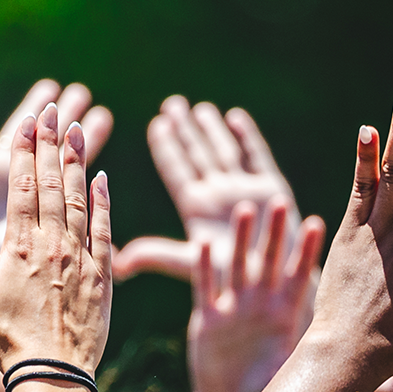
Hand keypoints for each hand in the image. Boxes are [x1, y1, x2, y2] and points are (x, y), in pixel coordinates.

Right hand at [0, 103, 112, 373]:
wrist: (54, 378)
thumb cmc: (6, 343)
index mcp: (19, 248)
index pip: (23, 187)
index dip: (25, 151)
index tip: (29, 121)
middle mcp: (54, 245)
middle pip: (52, 184)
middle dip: (51, 144)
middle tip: (53, 109)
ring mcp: (82, 258)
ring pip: (80, 200)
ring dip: (78, 163)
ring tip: (76, 128)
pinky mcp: (103, 275)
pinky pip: (104, 229)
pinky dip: (103, 202)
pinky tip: (102, 178)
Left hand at [115, 97, 299, 281]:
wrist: (276, 287)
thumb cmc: (232, 281)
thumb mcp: (189, 264)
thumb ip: (156, 255)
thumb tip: (117, 262)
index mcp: (196, 209)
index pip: (177, 171)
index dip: (167, 147)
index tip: (156, 124)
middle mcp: (218, 196)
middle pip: (197, 156)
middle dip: (185, 130)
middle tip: (172, 104)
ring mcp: (244, 190)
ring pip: (223, 151)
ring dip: (212, 130)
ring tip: (200, 109)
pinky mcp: (272, 189)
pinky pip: (256, 156)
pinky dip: (247, 136)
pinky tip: (235, 117)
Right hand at [189, 198, 325, 391]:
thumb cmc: (268, 390)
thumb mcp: (291, 375)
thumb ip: (310, 365)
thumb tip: (349, 372)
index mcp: (286, 313)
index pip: (298, 275)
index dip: (305, 251)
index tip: (316, 223)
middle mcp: (261, 304)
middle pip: (268, 261)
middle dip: (274, 233)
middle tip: (280, 202)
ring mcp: (234, 307)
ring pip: (236, 266)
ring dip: (239, 240)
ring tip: (245, 211)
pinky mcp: (208, 319)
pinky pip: (205, 288)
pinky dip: (203, 268)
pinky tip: (203, 244)